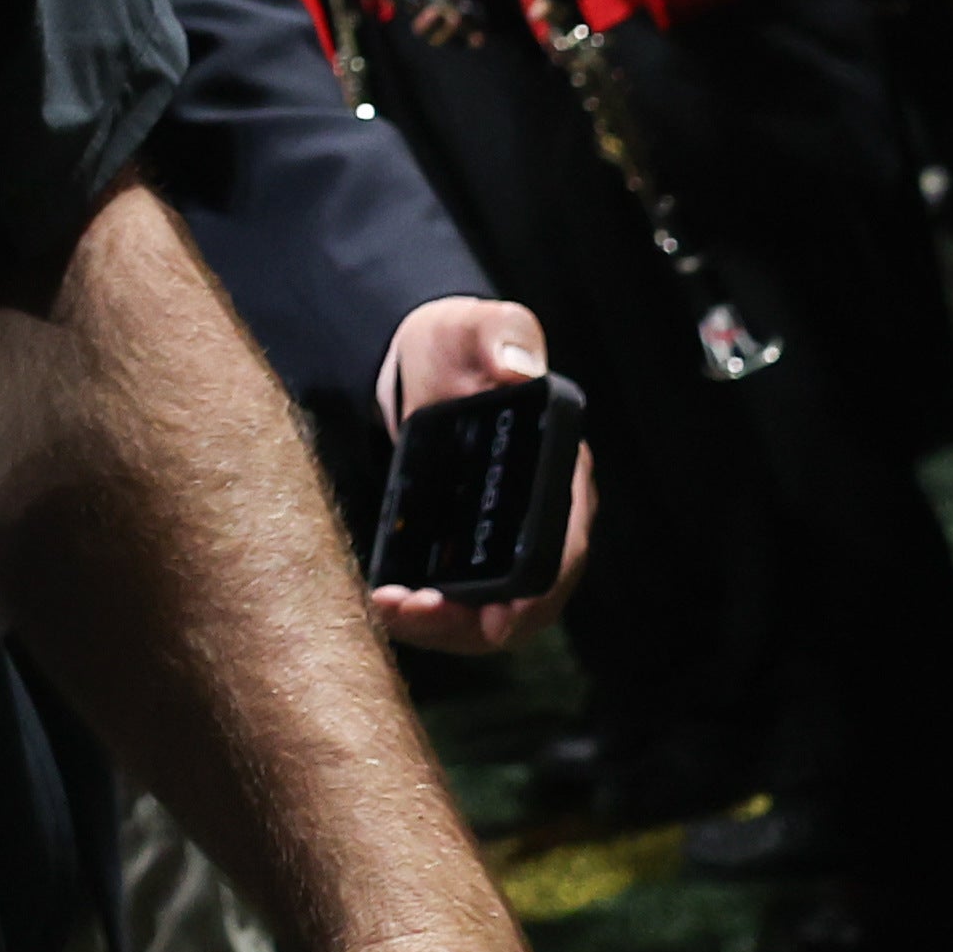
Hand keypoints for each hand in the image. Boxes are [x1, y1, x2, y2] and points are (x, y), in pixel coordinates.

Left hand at [368, 300, 590, 654]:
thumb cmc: (458, 343)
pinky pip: (459, 601)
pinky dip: (427, 613)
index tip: (496, 620)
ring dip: (445, 625)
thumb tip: (519, 371)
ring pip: (491, 612)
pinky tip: (387, 602)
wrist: (419, 360)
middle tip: (412, 609)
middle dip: (474, 621)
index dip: (538, 594)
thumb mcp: (476, 326)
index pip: (565, 550)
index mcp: (563, 473)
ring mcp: (505, 538)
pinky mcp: (468, 549)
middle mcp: (545, 517)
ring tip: (391, 607)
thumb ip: (504, 337)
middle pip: (527, 599)